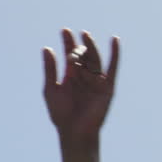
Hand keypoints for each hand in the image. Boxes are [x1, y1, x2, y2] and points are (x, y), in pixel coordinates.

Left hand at [43, 29, 119, 148]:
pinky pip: (113, 68)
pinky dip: (115, 54)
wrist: (74, 131)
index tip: (64, 31)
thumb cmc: (61, 113)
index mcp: (70, 76)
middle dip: (77, 46)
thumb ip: (50, 69)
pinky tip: (114, 40)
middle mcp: (84, 76)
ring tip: (85, 35)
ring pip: (95, 59)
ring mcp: (96, 80)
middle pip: (83, 55)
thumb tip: (46, 48)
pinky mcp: (108, 86)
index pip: (70, 55)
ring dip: (91, 46)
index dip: (67, 42)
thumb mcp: (51, 88)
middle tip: (70, 38)